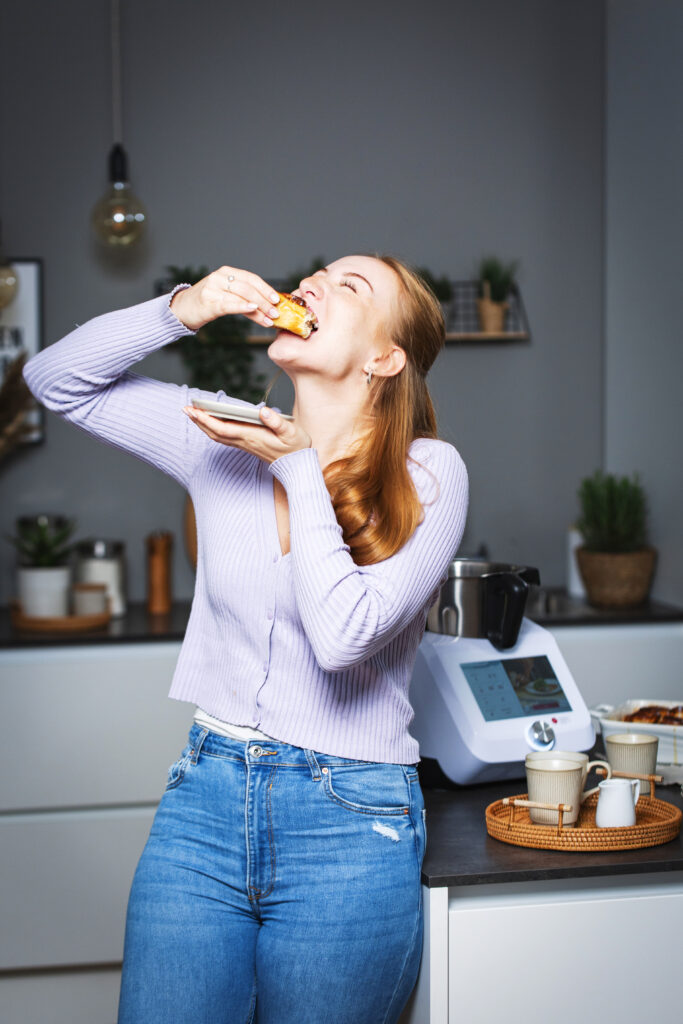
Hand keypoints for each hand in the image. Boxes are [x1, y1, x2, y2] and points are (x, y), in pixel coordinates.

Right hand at [170, 266, 281, 331]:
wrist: (182, 309)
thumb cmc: (207, 302)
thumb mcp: (226, 294)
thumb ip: (243, 296)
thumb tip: (268, 305)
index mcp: (227, 272)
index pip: (251, 278)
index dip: (266, 289)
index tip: (277, 300)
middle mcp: (219, 277)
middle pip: (248, 288)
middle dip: (265, 302)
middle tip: (276, 313)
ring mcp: (213, 289)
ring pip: (242, 297)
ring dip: (258, 309)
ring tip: (269, 319)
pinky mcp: (208, 302)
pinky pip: (229, 304)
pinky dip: (243, 307)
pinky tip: (253, 310)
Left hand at [183, 405, 311, 464]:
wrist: (298, 465)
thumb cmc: (296, 447)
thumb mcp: (291, 432)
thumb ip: (277, 422)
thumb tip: (263, 411)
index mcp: (253, 437)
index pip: (223, 429)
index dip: (207, 420)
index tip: (195, 410)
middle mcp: (245, 442)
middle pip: (215, 433)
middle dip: (199, 421)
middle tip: (186, 408)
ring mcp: (244, 444)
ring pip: (217, 436)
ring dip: (203, 425)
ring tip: (193, 412)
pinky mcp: (247, 444)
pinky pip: (224, 437)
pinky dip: (213, 428)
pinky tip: (209, 421)